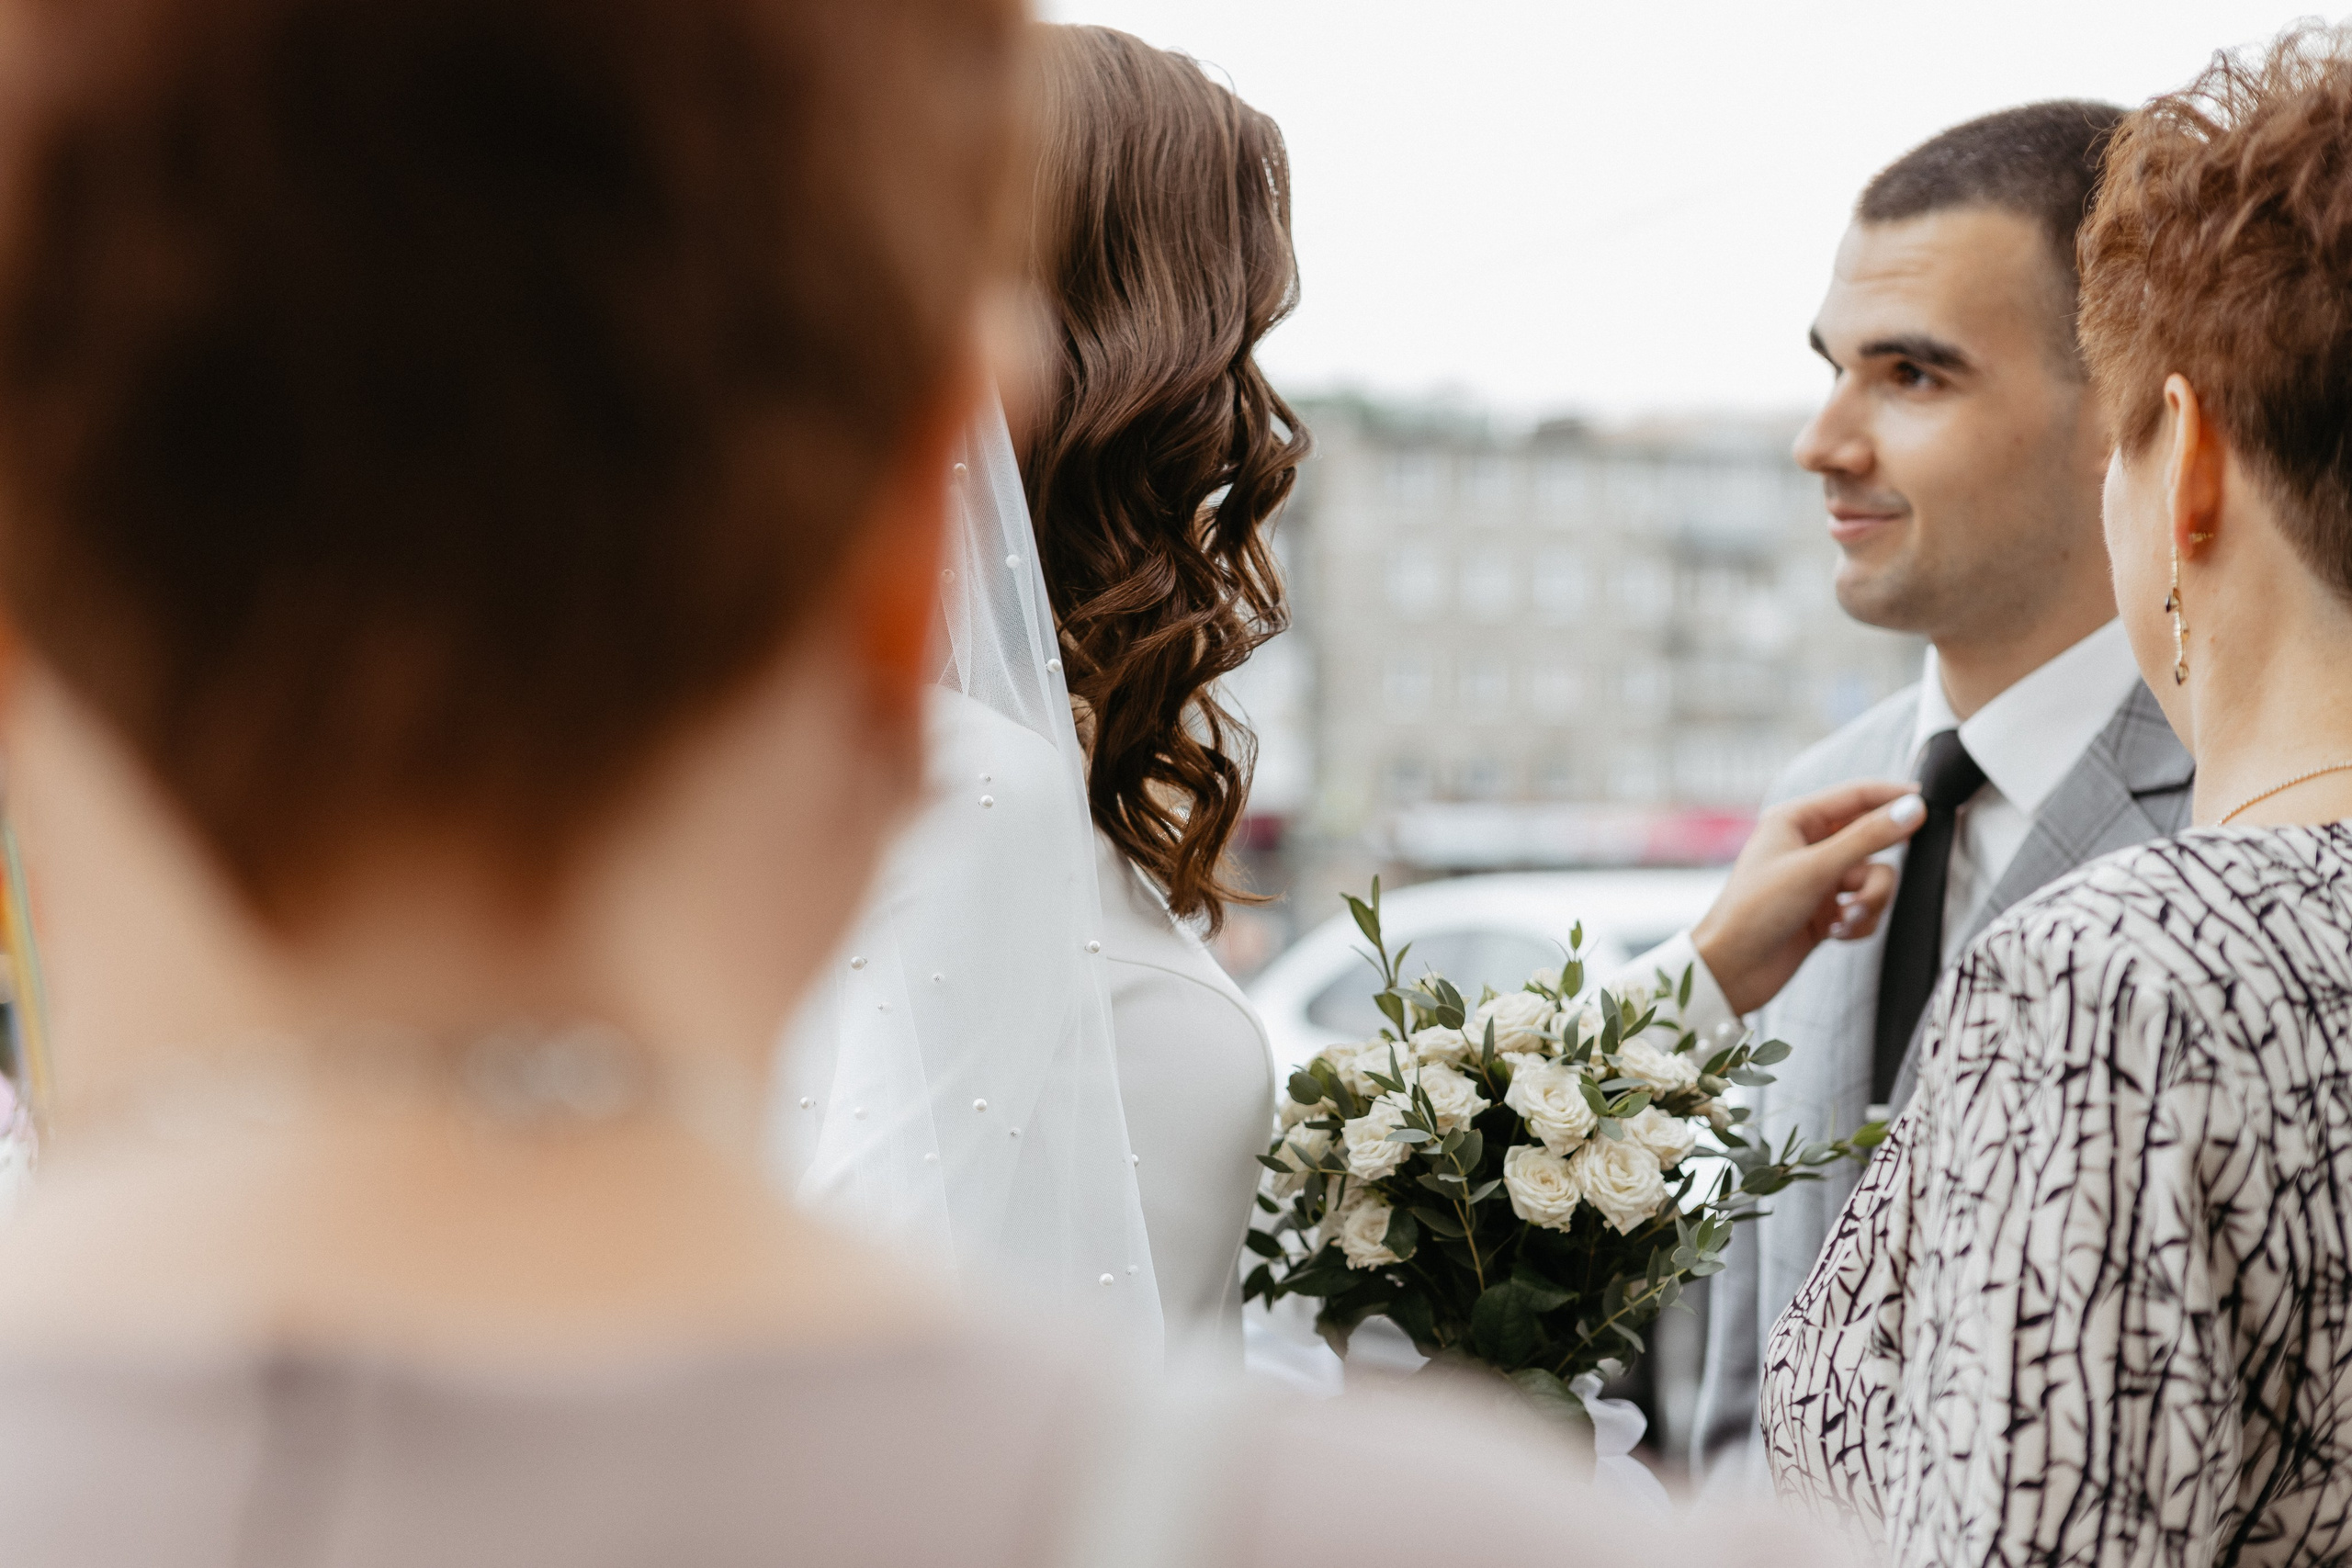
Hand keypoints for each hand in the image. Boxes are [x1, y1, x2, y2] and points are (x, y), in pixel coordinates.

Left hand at [1691, 780, 1925, 1014]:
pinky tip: (1836, 934)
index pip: (1858, 795)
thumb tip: (1914, 809)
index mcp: (1796, 819)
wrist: (1730, 971)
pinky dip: (1859, 922)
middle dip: (1876, 871)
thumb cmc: (1756, 911)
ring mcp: (1820, 879)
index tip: (1932, 807)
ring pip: (1874, 878)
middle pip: (1873, 840)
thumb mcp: (1815, 869)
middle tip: (1873, 887)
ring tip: (1845, 920)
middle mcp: (1809, 845)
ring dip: (1869, 902)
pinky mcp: (1827, 911)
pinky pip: (1866, 907)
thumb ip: (1868, 837)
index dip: (1895, 798)